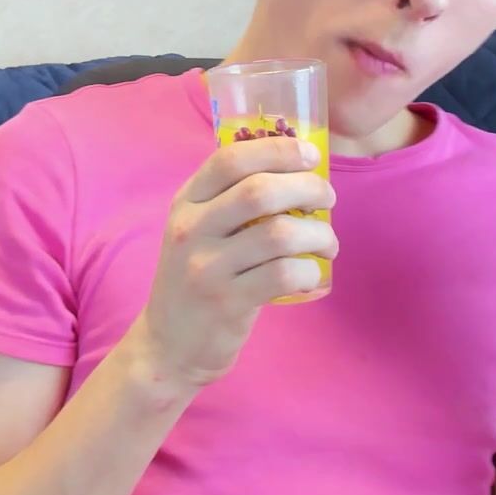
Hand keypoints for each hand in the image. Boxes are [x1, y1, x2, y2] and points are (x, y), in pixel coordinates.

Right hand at [122, 135, 337, 397]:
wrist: (168, 345)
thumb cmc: (197, 279)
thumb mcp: (198, 230)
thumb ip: (232, 199)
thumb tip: (297, 170)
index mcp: (187, 202)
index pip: (231, 158)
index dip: (278, 149)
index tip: (311, 155)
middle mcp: (191, 229)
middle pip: (260, 191)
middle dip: (308, 188)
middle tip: (327, 200)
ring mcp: (206, 267)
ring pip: (279, 233)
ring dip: (318, 234)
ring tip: (327, 243)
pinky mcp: (226, 303)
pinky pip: (284, 274)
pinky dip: (310, 270)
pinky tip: (313, 274)